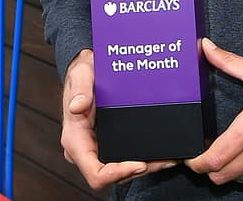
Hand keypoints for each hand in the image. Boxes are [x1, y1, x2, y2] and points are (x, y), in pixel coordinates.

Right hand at [59, 49, 174, 189]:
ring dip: (145, 167)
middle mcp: (84, 149)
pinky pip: (123, 159)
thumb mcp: (82, 73)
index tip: (140, 164)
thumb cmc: (83, 71)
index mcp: (75, 138)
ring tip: (168, 158)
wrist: (88, 67)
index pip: (95, 172)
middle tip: (164, 161)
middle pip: (113, 175)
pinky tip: (159, 152)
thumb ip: (80, 88)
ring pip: (121, 171)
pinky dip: (142, 158)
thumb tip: (77, 107)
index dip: (118, 173)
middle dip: (139, 170)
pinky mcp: (106, 144)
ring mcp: (95, 148)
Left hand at [185, 38, 242, 184]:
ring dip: (234, 168)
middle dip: (210, 168)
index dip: (195, 163)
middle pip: (221, 177)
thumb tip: (207, 47)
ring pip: (241, 178)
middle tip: (210, 154)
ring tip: (237, 149)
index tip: (191, 157)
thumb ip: (229, 62)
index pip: (213, 160)